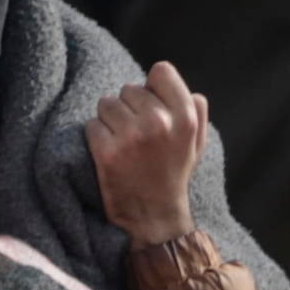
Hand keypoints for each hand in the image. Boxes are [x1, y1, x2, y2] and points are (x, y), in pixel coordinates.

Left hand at [83, 60, 209, 249]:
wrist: (153, 218)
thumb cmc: (173, 176)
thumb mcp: (197, 145)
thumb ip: (197, 115)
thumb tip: (192, 93)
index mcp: (185, 117)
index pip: (160, 71)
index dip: (152, 88)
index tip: (150, 107)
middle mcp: (159, 122)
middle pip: (129, 88)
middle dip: (129, 108)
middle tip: (135, 135)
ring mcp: (132, 137)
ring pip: (106, 103)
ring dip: (109, 120)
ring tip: (122, 143)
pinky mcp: (107, 152)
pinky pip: (92, 125)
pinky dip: (96, 137)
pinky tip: (109, 154)